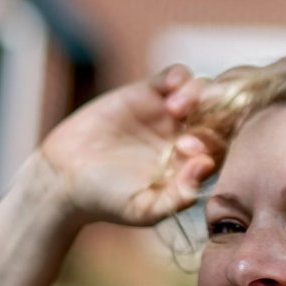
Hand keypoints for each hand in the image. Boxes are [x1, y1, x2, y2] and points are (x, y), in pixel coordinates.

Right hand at [37, 65, 221, 226]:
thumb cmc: (106, 200)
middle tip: (184, 132)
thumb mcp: (144, 209)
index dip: (214, 146)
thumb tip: (206, 166)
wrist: (64, 177)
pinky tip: (171, 86)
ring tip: (176, 108)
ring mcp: (168, 113)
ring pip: (202, 92)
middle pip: (219, 116)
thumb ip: (178, 196)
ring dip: (198, 95)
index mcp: (192, 165)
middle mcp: (186, 136)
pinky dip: (180, 77)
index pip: (222, 148)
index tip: (188, 152)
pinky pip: (176, 77)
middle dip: (212, 119)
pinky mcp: (147, 92)